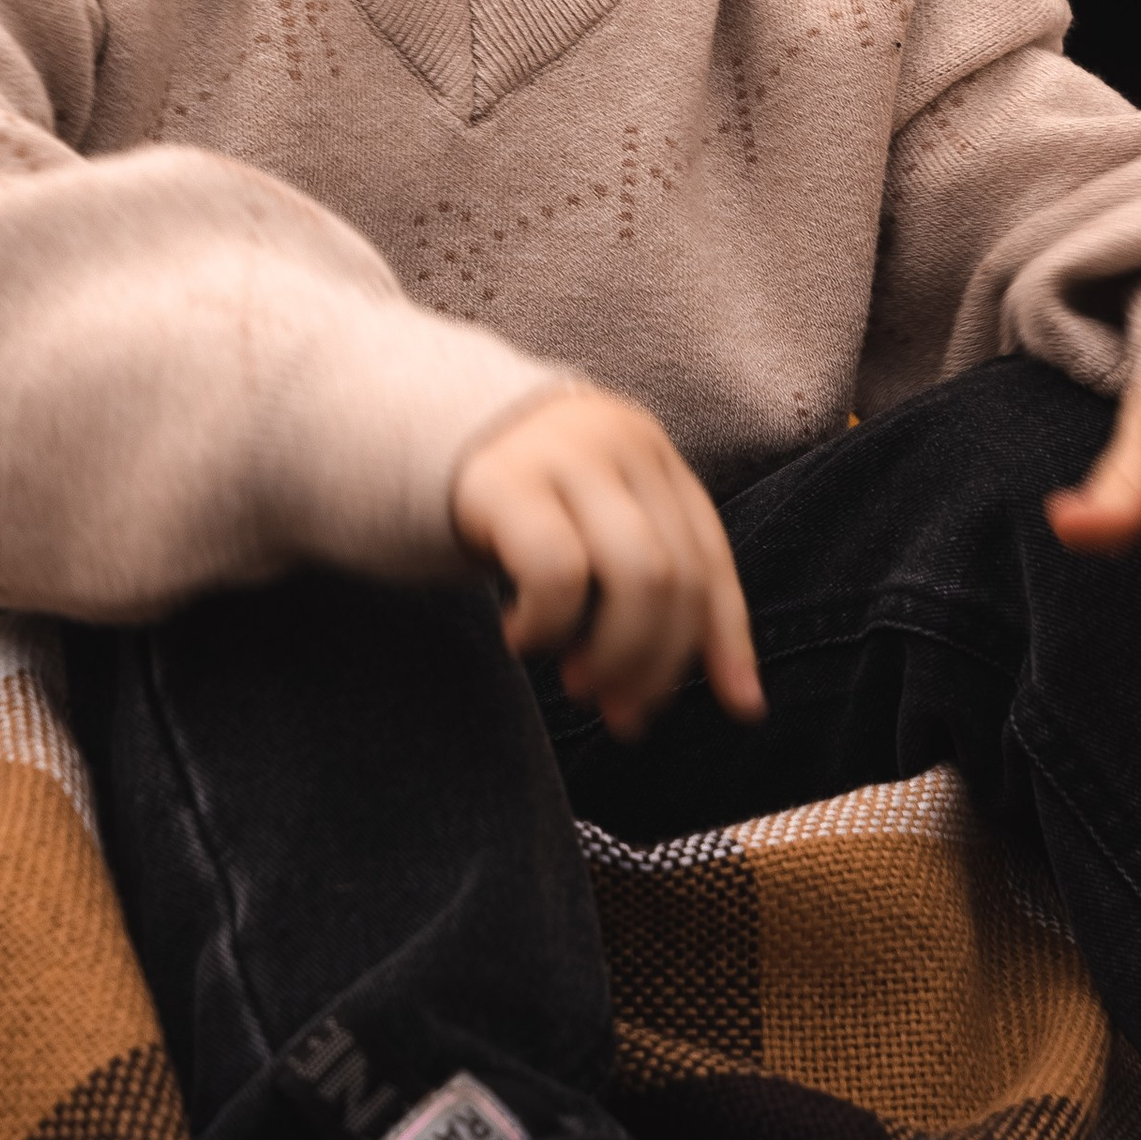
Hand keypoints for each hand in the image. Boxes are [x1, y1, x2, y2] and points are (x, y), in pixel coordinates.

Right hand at [451, 387, 765, 739]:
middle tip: (619, 711)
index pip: (710, 557)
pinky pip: (559, 574)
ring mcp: (564, 455)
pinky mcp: (503, 481)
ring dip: (615, 655)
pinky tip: (521, 637)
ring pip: (638, 576)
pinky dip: (549, 627)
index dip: (728, 640)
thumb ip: (650, 588)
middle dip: (656, 664)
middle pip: (676, 576)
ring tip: (575, 681)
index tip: (738, 708)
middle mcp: (617, 442)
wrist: (397, 429)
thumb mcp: (589, 529)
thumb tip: (743, 702)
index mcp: (648, 453)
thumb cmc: (510, 505)